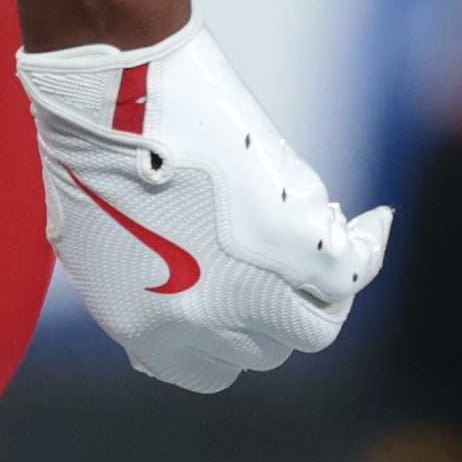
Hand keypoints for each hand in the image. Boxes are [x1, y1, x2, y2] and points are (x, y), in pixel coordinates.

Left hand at [15, 24, 386, 391]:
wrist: (116, 94)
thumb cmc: (91, 140)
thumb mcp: (89, 232)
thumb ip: (127, 272)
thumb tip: (156, 278)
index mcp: (140, 325)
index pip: (201, 367)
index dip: (219, 339)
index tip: (228, 308)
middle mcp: (199, 323)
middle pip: (260, 349)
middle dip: (267, 310)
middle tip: (273, 262)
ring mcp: (249, 290)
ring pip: (311, 327)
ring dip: (320, 292)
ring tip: (324, 243)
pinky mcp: (291, 245)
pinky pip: (350, 272)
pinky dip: (369, 247)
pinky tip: (372, 224)